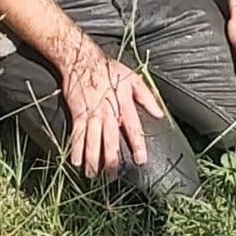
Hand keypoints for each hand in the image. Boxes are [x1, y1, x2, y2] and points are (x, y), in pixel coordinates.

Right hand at [57, 41, 166, 178]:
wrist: (82, 59)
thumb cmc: (108, 68)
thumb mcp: (133, 78)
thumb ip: (147, 97)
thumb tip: (160, 113)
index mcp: (123, 103)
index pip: (133, 128)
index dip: (137, 144)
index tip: (139, 160)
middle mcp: (108, 111)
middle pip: (111, 140)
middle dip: (111, 160)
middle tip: (112, 176)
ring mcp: (92, 113)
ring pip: (93, 140)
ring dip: (93, 159)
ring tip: (93, 174)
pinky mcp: (77, 112)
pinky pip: (77, 134)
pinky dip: (76, 148)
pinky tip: (76, 161)